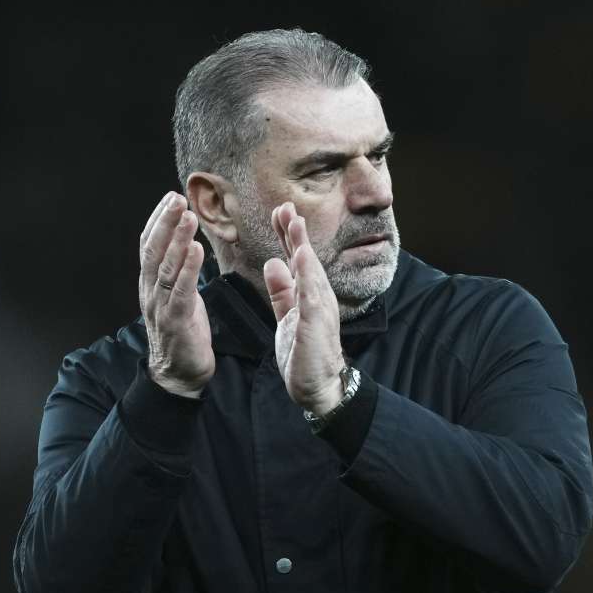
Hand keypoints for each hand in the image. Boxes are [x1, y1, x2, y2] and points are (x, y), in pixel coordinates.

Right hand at [138, 192, 213, 397]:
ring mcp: (160, 306)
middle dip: (165, 222)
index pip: (148, 245)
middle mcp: (149, 291)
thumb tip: (186, 242)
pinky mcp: (176, 320)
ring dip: (178, 239)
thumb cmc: (182, 331)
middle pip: (154, 250)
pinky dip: (188, 268)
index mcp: (149, 284)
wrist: (179, 373)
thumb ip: (177, 271)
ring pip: (166, 267)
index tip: (170, 197)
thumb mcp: (177, 295)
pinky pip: (181, 290)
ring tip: (188, 216)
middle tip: (177, 198)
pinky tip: (197, 249)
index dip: (158, 220)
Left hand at [262, 202, 344, 414]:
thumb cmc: (305, 354)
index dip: (288, 235)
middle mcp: (316, 297)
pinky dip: (307, 276)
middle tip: (285, 205)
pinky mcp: (317, 324)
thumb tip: (273, 263)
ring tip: (294, 223)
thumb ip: (282, 291)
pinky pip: (311, 296)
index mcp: (307, 294)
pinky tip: (302, 259)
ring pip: (310, 271)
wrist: (319, 387)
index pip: (297, 259)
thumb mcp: (287, 316)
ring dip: (302, 246)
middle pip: (304, 258)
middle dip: (294, 232)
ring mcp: (319, 309)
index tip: (280, 211)